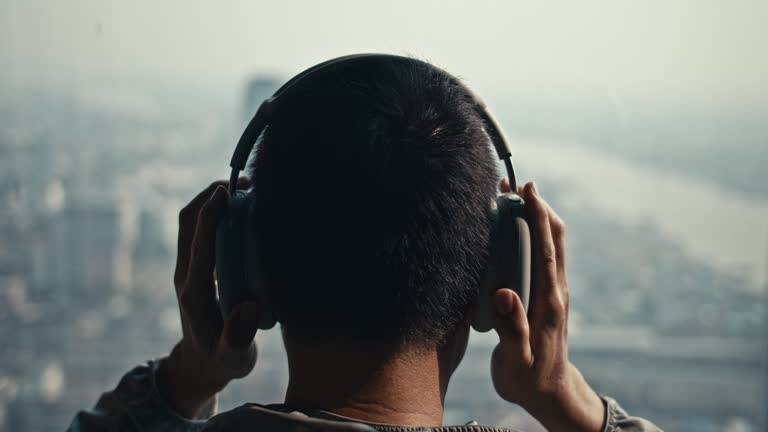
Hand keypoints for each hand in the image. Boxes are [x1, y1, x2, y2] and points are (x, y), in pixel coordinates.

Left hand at [157, 180, 261, 418]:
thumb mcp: (234, 358)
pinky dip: (218, 213)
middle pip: (187, 222)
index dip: (210, 216)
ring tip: (246, 188)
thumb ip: (238, 337)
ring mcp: (188, 268)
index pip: (198, 245)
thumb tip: (248, 307)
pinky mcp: (196, 266)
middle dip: (210, 196)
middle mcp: (186, 275)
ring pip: (191, 222)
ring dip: (212, 200)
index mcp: (194, 293)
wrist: (201, 366)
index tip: (227, 192)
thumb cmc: (222, 360)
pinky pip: (201, 230)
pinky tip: (245, 209)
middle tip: (244, 182)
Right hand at [491, 180, 604, 431]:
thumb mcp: (516, 361)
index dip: (538, 217)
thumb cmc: (529, 379)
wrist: (550, 393)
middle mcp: (557, 292)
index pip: (546, 249)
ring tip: (515, 198)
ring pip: (552, 245)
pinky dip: (534, 236)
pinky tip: (516, 231)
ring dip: (538, 218)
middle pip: (555, 239)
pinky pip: (544, 257)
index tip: (528, 190)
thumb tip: (505, 293)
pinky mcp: (549, 297)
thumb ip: (513, 328)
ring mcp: (555, 293)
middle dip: (540, 207)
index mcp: (550, 302)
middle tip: (518, 185)